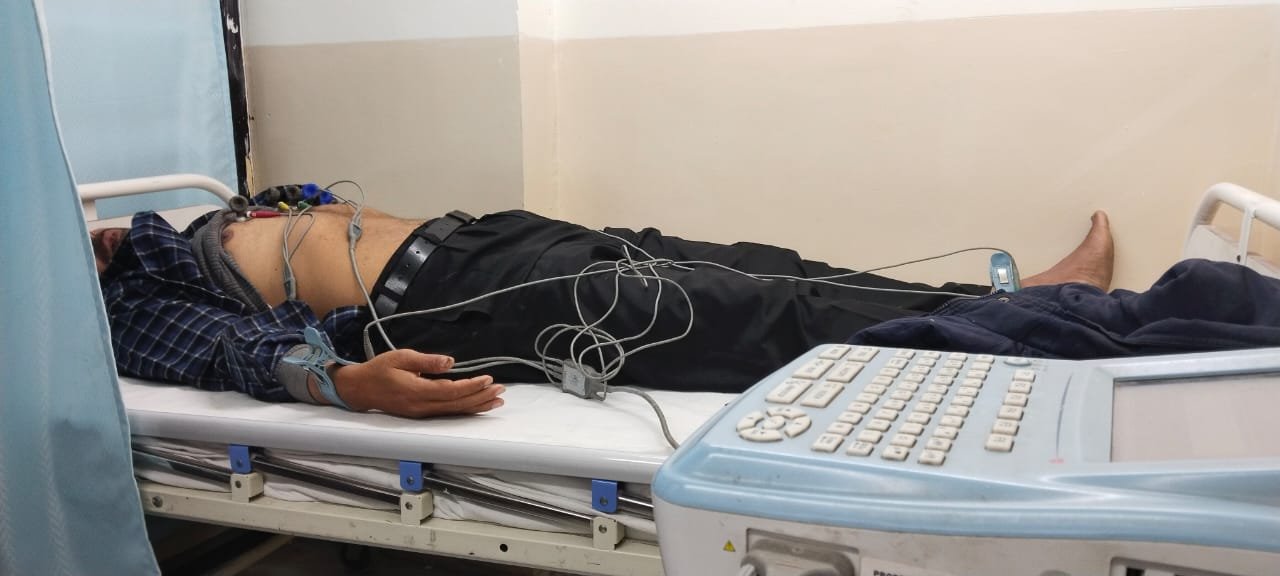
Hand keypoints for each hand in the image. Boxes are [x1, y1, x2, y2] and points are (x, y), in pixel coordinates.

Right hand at [327, 349, 504, 417]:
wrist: (360, 389)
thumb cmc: (380, 369)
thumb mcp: (402, 357)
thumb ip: (427, 361)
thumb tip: (451, 362)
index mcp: (417, 391)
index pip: (451, 391)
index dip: (471, 386)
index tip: (488, 378)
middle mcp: (422, 407)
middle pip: (457, 404)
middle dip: (481, 397)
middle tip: (501, 390)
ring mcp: (422, 413)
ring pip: (455, 412)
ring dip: (477, 406)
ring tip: (497, 400)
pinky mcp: (422, 414)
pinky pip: (448, 413)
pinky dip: (465, 409)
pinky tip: (478, 406)